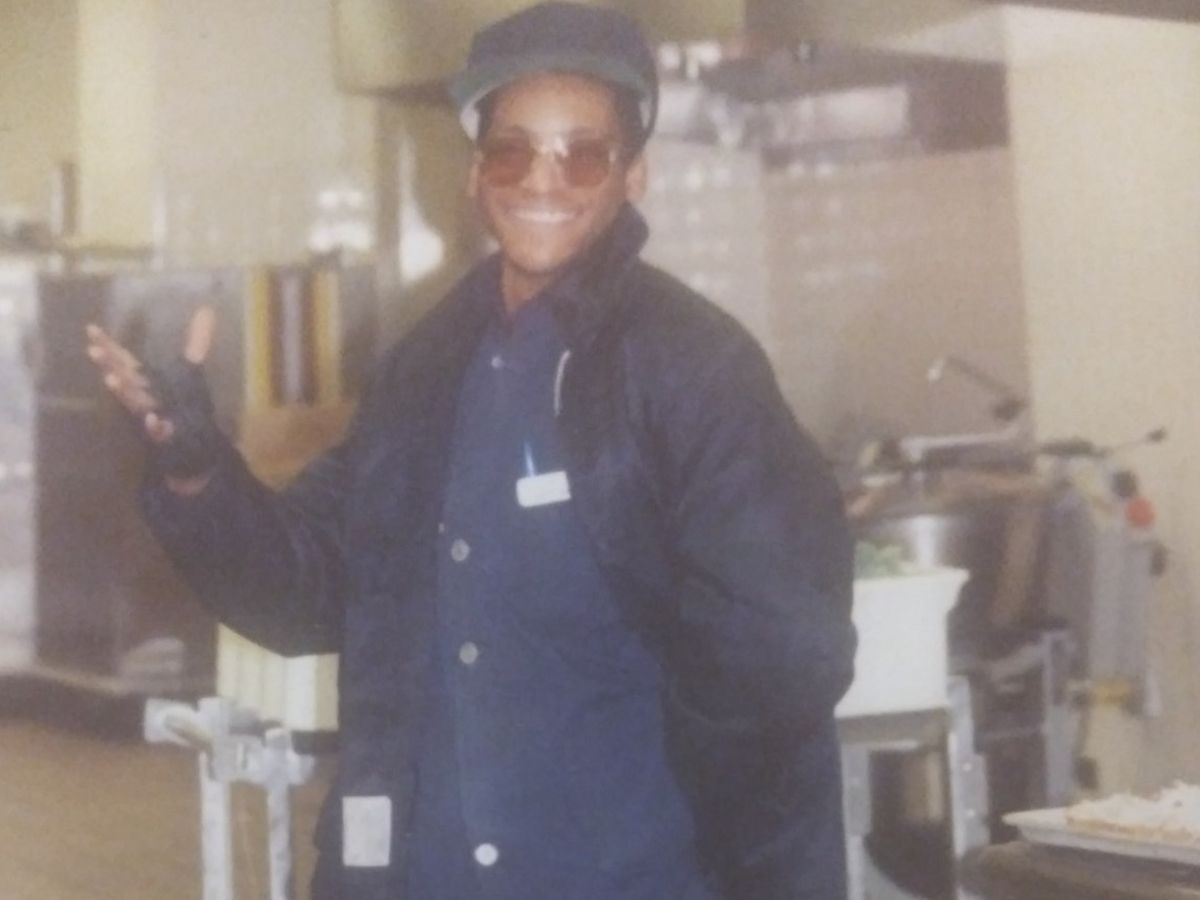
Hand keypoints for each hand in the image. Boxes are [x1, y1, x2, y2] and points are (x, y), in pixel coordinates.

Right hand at [86, 307, 218, 493]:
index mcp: (145, 379)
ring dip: (123, 392)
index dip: (108, 344)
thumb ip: (197, 340)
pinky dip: (155, 425)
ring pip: (134, 403)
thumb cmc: (183, 401)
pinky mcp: (163, 435)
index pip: (124, 358)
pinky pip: (157, 431)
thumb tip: (207, 309)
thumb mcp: (191, 368)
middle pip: (124, 377)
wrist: (192, 440)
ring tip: (110, 380)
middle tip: (93, 350)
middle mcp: (143, 394)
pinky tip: (154, 420)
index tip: (91, 328)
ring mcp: (150, 414)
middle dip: (109, 364)